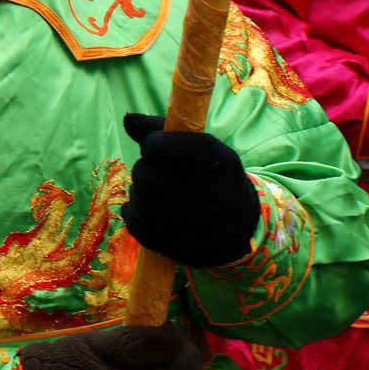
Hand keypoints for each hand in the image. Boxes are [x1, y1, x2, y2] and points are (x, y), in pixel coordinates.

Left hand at [121, 113, 259, 267]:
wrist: (240, 222)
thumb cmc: (209, 174)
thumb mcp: (196, 145)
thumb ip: (160, 130)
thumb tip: (128, 119)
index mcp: (212, 158)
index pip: (155, 147)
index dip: (151, 146)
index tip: (156, 150)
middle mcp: (209, 193)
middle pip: (145, 177)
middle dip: (142, 173)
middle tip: (152, 174)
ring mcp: (199, 226)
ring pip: (141, 207)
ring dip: (138, 197)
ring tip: (151, 194)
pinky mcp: (187, 250)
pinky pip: (141, 231)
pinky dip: (136, 219)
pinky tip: (147, 213)